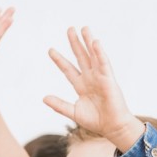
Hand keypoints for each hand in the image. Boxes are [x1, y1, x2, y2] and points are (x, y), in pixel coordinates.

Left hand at [42, 28, 141, 148]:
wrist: (112, 127)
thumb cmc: (96, 120)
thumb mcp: (73, 112)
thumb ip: (59, 105)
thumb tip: (44, 98)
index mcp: (81, 85)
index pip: (68, 69)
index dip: (59, 60)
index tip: (50, 50)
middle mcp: (91, 78)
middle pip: (81, 57)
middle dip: (75, 43)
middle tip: (70, 29)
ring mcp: (100, 77)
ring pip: (93, 56)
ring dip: (89, 42)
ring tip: (84, 28)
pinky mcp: (109, 79)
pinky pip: (104, 63)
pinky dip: (100, 53)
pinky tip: (95, 42)